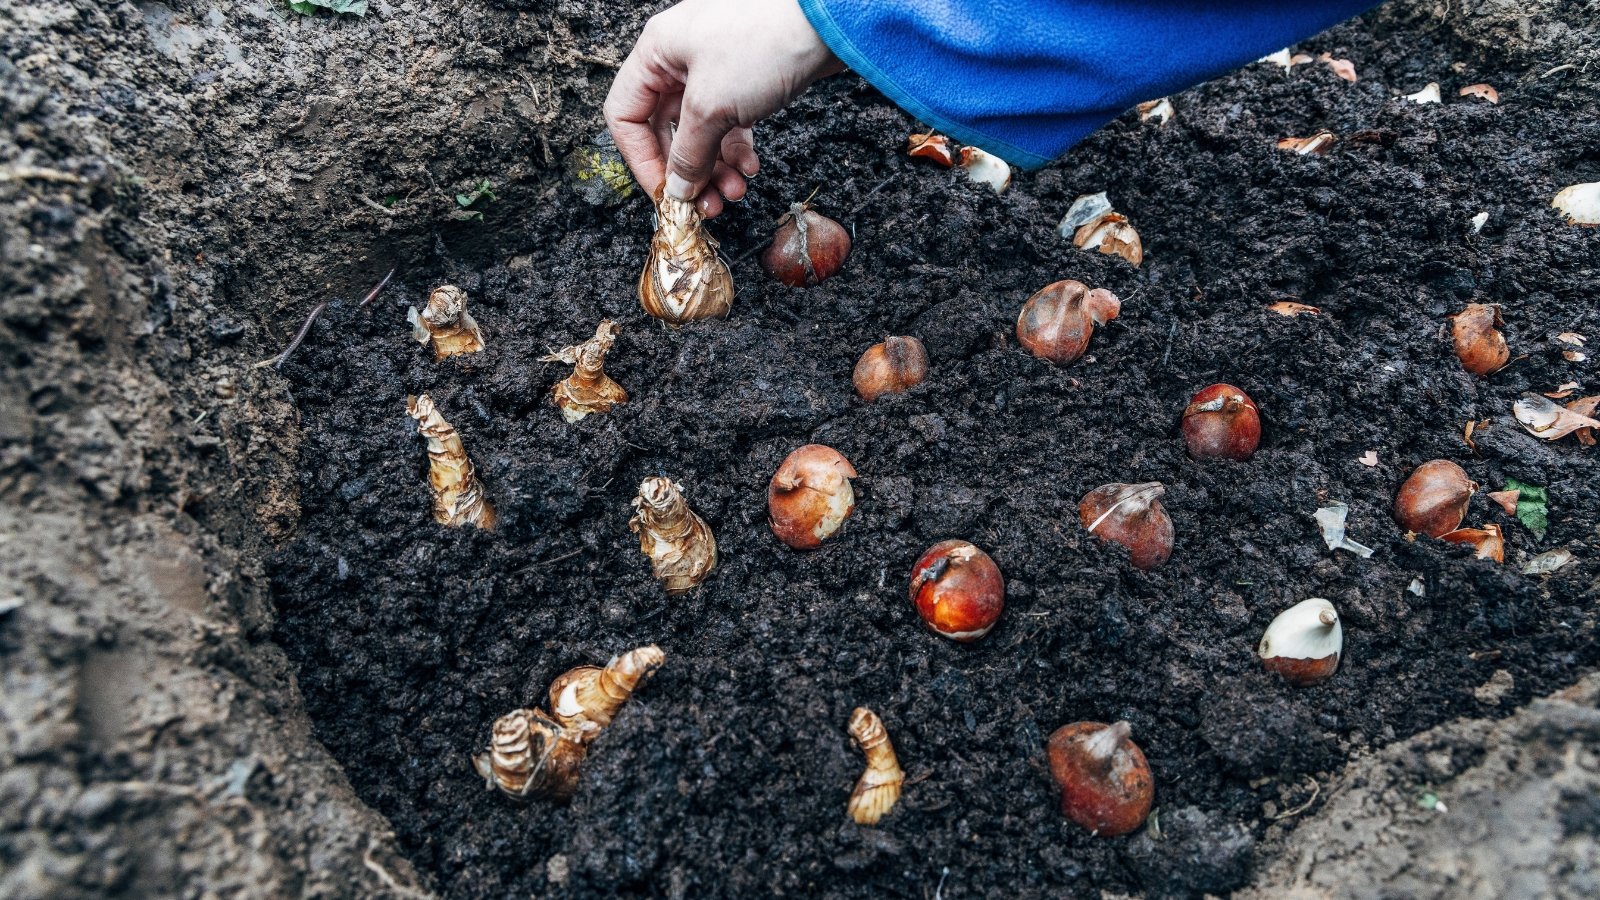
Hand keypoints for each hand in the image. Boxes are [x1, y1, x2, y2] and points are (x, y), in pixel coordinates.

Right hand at [604, 0, 842, 216]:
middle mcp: (678, 59)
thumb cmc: (764, 42)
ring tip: (734, 192)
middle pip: (666, 130)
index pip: (627, 116)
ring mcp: (714, 69)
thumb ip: (688, 154)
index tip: (664, 193)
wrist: (828, 21)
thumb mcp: (713, 107)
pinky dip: (737, 150)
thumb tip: (676, 189)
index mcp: (656, 53)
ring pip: (701, 132)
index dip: (642, 160)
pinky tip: (751, 167)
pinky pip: (729, 124)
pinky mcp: (745, 79)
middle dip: (686, 171)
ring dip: (715, 168)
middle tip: (704, 204)